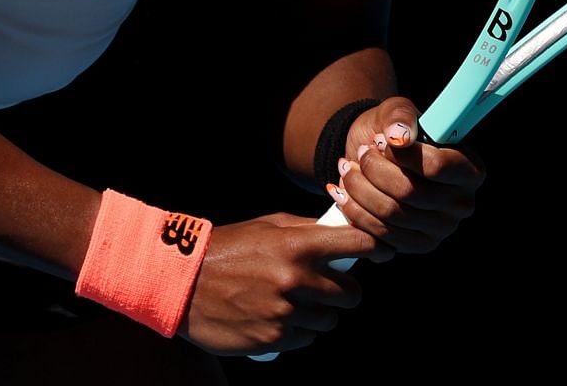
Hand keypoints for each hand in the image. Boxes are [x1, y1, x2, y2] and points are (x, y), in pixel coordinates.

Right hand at [175, 212, 377, 355]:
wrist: (183, 281)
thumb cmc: (230, 248)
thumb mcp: (268, 227)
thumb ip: (307, 230)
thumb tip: (344, 233)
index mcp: (298, 245)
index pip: (359, 245)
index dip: (377, 248)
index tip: (383, 251)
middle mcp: (296, 279)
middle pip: (351, 294)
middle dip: (344, 292)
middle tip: (331, 288)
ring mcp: (285, 312)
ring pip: (329, 321)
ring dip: (320, 315)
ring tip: (296, 304)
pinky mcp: (273, 339)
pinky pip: (305, 339)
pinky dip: (297, 332)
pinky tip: (278, 318)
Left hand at [326, 96, 484, 256]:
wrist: (373, 157)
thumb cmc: (392, 132)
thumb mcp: (395, 111)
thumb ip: (400, 116)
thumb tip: (400, 135)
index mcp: (469, 171)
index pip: (437, 167)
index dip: (402, 155)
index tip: (378, 140)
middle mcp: (461, 204)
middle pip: (410, 192)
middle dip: (373, 170)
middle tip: (359, 152)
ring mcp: (438, 230)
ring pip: (390, 213)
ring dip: (358, 188)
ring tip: (346, 168)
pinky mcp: (413, 247)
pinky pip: (378, 236)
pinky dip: (354, 211)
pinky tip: (342, 191)